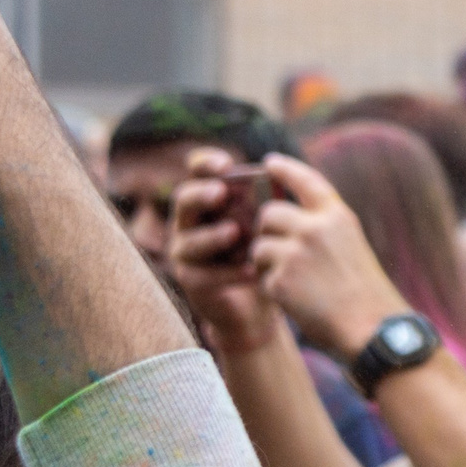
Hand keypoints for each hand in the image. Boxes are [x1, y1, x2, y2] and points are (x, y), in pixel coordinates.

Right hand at [169, 148, 288, 357]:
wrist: (260, 303)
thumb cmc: (264, 252)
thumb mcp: (269, 224)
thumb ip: (269, 203)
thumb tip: (282, 178)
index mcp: (207, 198)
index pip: (196, 171)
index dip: (205, 163)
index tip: (226, 164)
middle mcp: (188, 221)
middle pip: (183, 199)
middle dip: (201, 194)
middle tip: (221, 192)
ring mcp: (185, 252)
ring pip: (190, 240)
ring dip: (212, 235)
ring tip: (234, 232)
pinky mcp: (191, 281)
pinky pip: (204, 276)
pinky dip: (228, 273)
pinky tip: (250, 271)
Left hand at [249, 156, 412, 360]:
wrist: (372, 331)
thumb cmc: (366, 295)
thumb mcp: (352, 247)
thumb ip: (323, 228)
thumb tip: (287, 216)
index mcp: (338, 217)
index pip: (305, 180)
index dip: (285, 169)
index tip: (269, 163)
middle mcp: (315, 228)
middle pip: (269, 213)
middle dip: (268, 231)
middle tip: (279, 251)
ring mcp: (296, 253)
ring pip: (259, 246)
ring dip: (267, 262)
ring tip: (294, 282)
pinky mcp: (281, 280)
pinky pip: (261, 277)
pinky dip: (273, 289)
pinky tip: (296, 301)